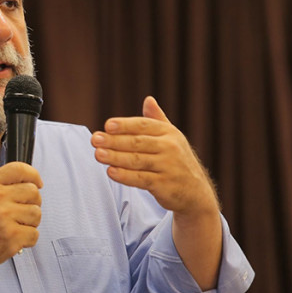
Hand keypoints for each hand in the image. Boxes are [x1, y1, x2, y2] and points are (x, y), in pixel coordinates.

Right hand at [0, 161, 42, 271]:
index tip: (37, 183)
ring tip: (15, 226)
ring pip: (37, 213)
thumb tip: (33, 182)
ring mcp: (4, 218)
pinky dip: (28, 238)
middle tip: (22, 211)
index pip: (19, 169)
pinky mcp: (12, 237)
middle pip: (33, 191)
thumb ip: (4, 184)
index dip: (33, 175)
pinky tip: (14, 238)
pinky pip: (35, 234)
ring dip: (31, 222)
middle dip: (33, 202)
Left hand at [90, 96, 218, 220]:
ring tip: (98, 154)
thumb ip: (157, 120)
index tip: (107, 125)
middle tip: (95, 139)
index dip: (125, 125)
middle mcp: (170, 148)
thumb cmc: (177, 161)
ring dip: (115, 157)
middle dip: (114, 141)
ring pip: (137, 160)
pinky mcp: (164, 185)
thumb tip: (148, 99)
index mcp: (169, 133)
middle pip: (137, 142)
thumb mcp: (172, 138)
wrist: (195, 192)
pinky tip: (110, 172)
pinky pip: (141, 179)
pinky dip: (125, 176)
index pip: (143, 126)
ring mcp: (168, 167)